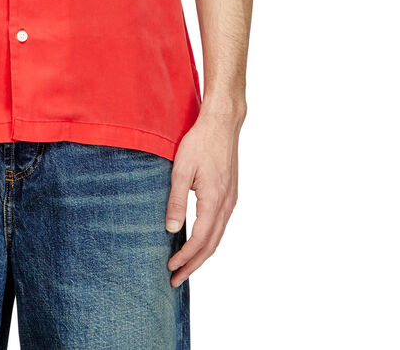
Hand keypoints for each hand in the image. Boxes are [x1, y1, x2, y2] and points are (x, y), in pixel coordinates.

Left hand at [164, 104, 243, 286]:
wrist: (222, 123)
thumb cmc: (200, 142)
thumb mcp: (181, 169)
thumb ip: (176, 201)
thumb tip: (171, 229)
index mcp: (214, 200)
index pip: (200, 240)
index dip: (185, 258)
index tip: (171, 269)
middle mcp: (227, 204)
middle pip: (211, 245)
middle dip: (193, 265)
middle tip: (176, 279)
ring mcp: (231, 200)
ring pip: (218, 236)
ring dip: (202, 254)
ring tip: (185, 266)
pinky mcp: (231, 193)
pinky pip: (221, 224)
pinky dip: (209, 239)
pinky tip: (198, 240)